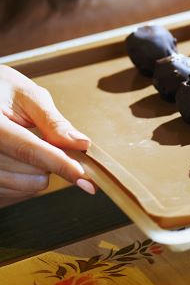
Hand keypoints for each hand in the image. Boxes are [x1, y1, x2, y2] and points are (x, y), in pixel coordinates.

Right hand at [0, 65, 93, 201]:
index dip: (61, 165)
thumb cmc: (1, 89)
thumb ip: (53, 122)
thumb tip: (81, 144)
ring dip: (39, 173)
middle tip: (45, 140)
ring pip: (25, 187)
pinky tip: (22, 163)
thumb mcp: (27, 96)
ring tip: (27, 147)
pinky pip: (13, 195)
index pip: (28, 150)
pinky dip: (26, 182)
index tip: (86, 179)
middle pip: (31, 173)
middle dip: (52, 162)